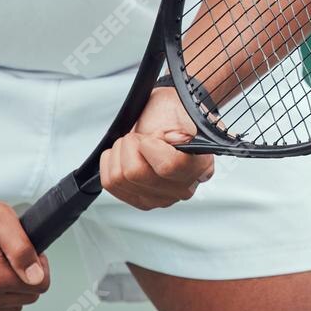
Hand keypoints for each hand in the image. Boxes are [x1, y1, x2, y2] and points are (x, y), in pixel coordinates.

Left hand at [99, 84, 214, 209]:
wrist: (168, 119)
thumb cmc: (175, 114)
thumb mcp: (184, 110)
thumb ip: (188, 123)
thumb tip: (177, 140)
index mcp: (200, 166)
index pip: (169, 165)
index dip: (153, 145)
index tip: (157, 134)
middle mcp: (182, 188)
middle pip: (136, 173)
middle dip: (132, 144)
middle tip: (143, 137)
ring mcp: (159, 198)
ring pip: (119, 178)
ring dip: (121, 153)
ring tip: (135, 146)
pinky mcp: (139, 200)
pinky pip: (110, 183)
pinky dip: (111, 163)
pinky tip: (125, 156)